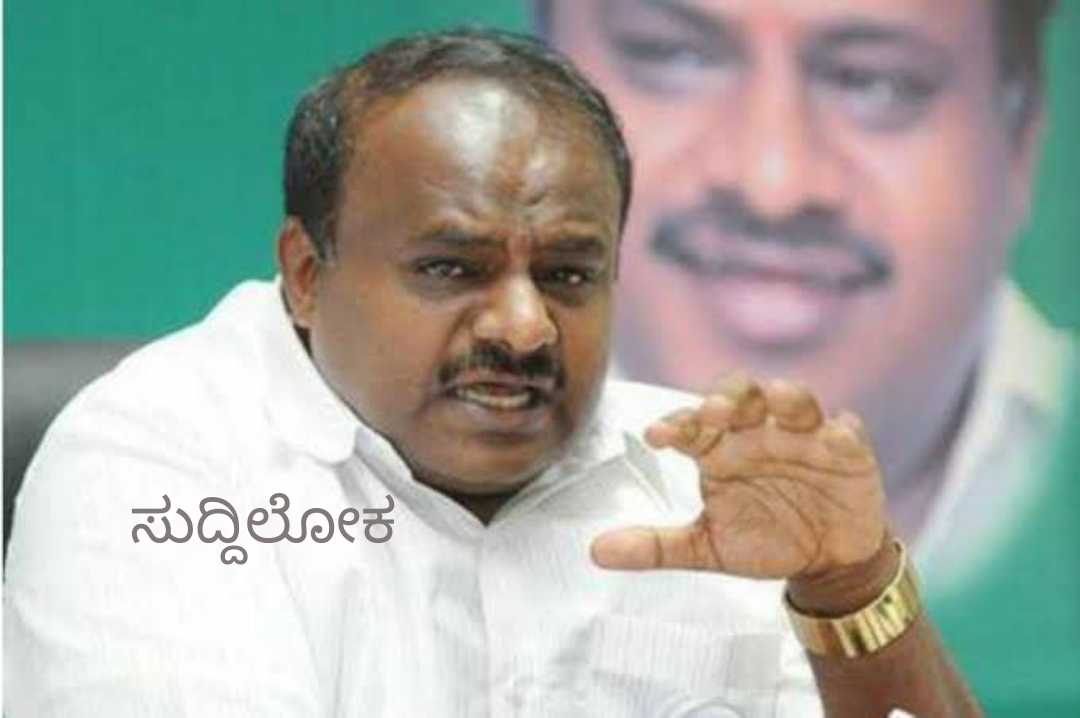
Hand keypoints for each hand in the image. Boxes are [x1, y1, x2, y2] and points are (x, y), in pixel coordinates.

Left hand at [592, 372, 886, 581]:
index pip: (691, 425)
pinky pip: (846, 431)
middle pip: (740, 395)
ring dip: (786, 396)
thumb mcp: (707, 548)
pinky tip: (837, 435)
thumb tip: (594, 552)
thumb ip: (654, 546)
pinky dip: (842, 430)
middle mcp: (757, 433)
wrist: (825, 564)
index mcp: (719, 449)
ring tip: (777, 400)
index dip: (674, 425)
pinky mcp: (847, 451)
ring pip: (794, 400)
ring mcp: (803, 437)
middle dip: (727, 396)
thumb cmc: (764, 541)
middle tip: (713, 412)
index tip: (655, 437)